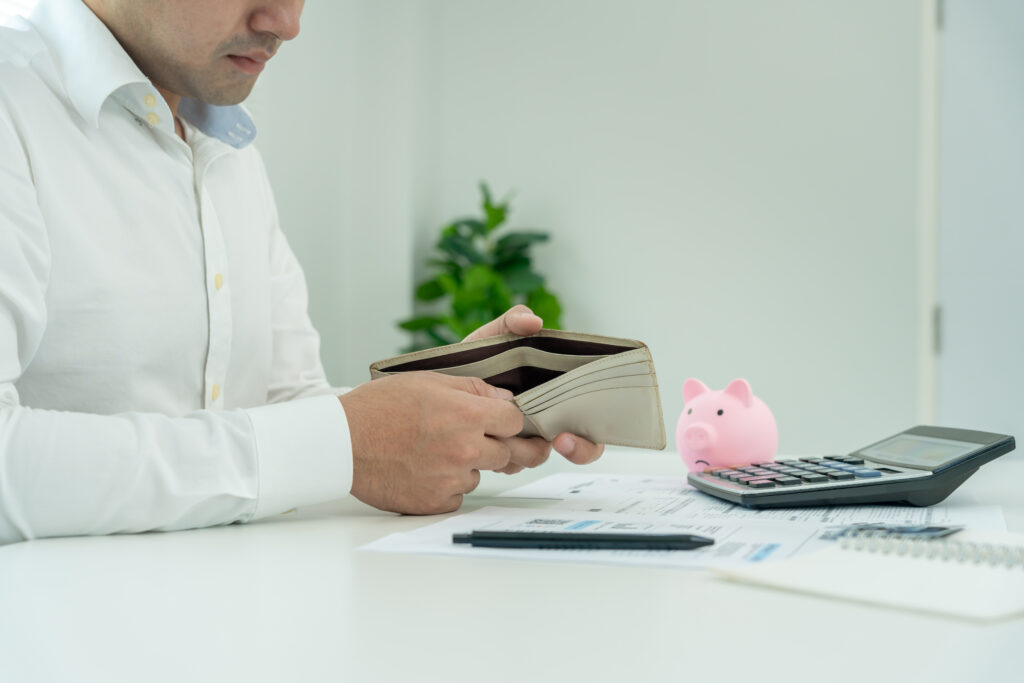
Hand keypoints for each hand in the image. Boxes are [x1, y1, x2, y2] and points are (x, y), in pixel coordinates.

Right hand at [342, 371, 524, 513]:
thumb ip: (473, 389)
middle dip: (502, 446)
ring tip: (435, 451)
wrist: (342, 443)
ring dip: (468, 466)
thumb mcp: (428, 381)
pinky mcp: (436, 503)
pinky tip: (425, 470)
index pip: (517, 422)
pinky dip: (447, 486)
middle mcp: (465, 450)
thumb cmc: (379, 408)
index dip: (512, 420)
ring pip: (480, 475)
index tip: (505, 422)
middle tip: (494, 444)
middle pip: (510, 454)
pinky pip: (458, 496)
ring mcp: (451, 479)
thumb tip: (503, 399)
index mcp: (467, 415)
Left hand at [463, 304, 605, 469]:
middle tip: (560, 440)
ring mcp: (525, 438)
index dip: (589, 435)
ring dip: (529, 454)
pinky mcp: (501, 450)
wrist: (440, 380)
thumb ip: (513, 322)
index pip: (592, 422)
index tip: (572, 431)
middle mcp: (547, 419)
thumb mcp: (494, 336)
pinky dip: (504, 460)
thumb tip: (534, 322)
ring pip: (540, 457)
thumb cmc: (474, 358)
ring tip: (511, 442)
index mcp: (556, 393)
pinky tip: (490, 447)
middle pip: (579, 447)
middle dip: (576, 449)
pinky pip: (511, 465)